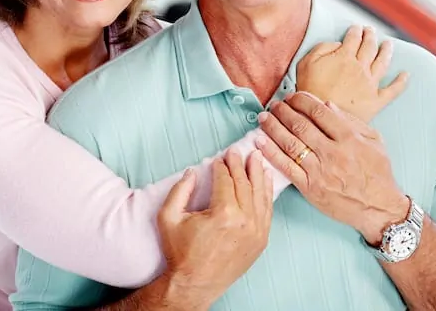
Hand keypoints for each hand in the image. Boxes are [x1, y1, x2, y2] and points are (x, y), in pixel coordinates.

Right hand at [156, 149, 273, 307]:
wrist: (194, 284)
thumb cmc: (180, 253)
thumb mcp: (168, 218)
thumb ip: (179, 190)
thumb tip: (192, 171)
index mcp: (223, 213)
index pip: (226, 180)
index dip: (222, 166)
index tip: (220, 158)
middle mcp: (245, 221)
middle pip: (245, 183)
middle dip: (240, 165)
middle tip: (238, 152)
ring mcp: (257, 231)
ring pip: (260, 195)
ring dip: (258, 174)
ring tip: (257, 158)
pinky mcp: (261, 240)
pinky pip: (267, 211)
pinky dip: (267, 193)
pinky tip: (265, 181)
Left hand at [254, 91, 408, 245]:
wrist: (379, 208)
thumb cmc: (378, 174)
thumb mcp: (375, 142)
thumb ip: (352, 122)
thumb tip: (327, 105)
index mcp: (349, 138)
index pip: (319, 112)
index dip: (302, 101)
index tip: (293, 97)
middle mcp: (332, 153)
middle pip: (300, 125)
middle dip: (283, 111)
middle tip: (275, 105)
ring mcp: (319, 171)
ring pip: (290, 144)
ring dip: (273, 128)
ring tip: (264, 118)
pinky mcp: (310, 188)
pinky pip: (286, 167)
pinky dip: (271, 153)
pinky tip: (261, 142)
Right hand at [296, 25, 407, 121]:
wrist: (318, 118)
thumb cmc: (309, 91)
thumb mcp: (306, 63)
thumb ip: (322, 48)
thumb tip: (338, 44)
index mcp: (344, 57)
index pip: (353, 38)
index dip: (356, 30)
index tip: (356, 27)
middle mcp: (360, 67)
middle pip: (369, 46)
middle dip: (370, 36)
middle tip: (371, 30)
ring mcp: (370, 84)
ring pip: (383, 62)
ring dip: (386, 51)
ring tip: (389, 44)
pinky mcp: (376, 100)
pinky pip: (393, 90)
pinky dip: (401, 82)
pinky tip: (406, 75)